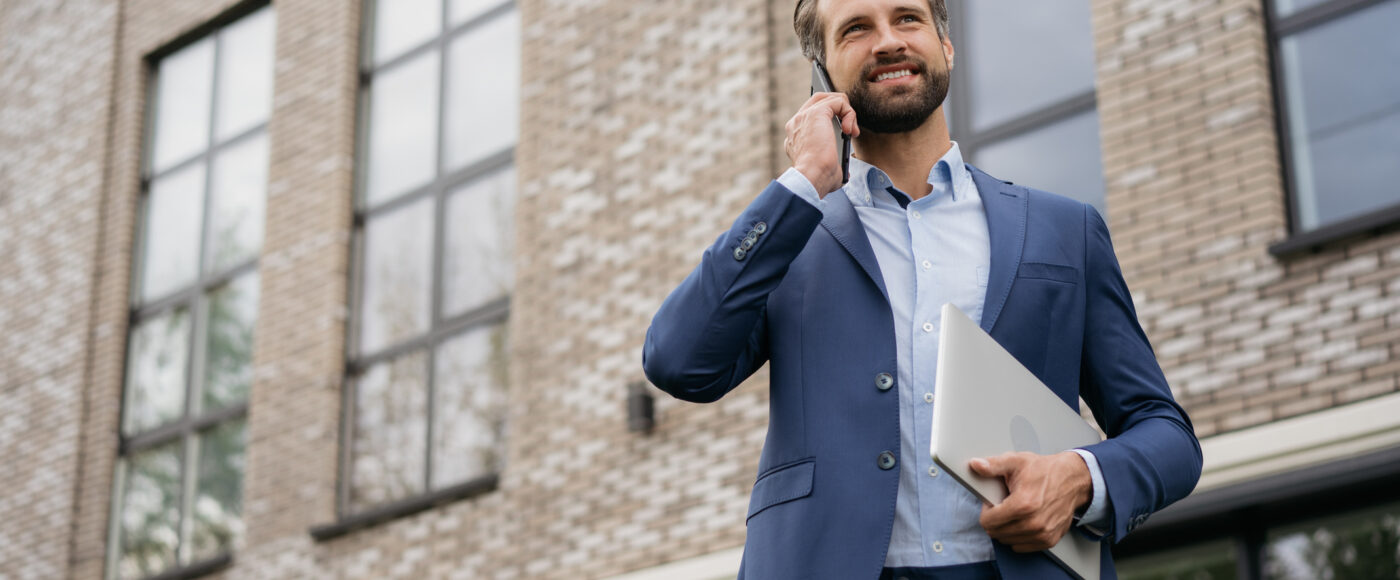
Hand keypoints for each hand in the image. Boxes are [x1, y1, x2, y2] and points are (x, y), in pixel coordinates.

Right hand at [784, 92, 858, 196]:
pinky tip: (851, 130)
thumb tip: (844, 170)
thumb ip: (830, 163)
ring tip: (852, 132)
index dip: (831, 119)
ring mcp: (804, 116)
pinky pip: (838, 102)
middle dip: (839, 110)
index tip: (842, 133)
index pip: (812, 115)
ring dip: (847, 113)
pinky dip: (850, 113)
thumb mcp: (823, 169)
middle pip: (819, 100)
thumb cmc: (817, 180)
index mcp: (795, 136)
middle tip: (849, 129)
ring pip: (830, 99)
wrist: (811, 179)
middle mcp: (796, 123)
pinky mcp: (816, 113)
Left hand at [970, 451, 1092, 552]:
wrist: (1072, 480)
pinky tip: (1023, 521)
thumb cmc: (1045, 471)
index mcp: (1023, 504)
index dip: (986, 510)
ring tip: (1014, 512)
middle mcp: (1033, 523)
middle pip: (996, 532)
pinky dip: (1018, 536)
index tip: (993, 502)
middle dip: (995, 519)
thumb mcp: (1016, 461)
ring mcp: (1042, 534)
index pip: (988, 521)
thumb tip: (976, 465)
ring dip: (1006, 529)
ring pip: (1007, 541)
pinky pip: (1021, 546)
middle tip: (1004, 505)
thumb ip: (993, 465)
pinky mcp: (1049, 540)